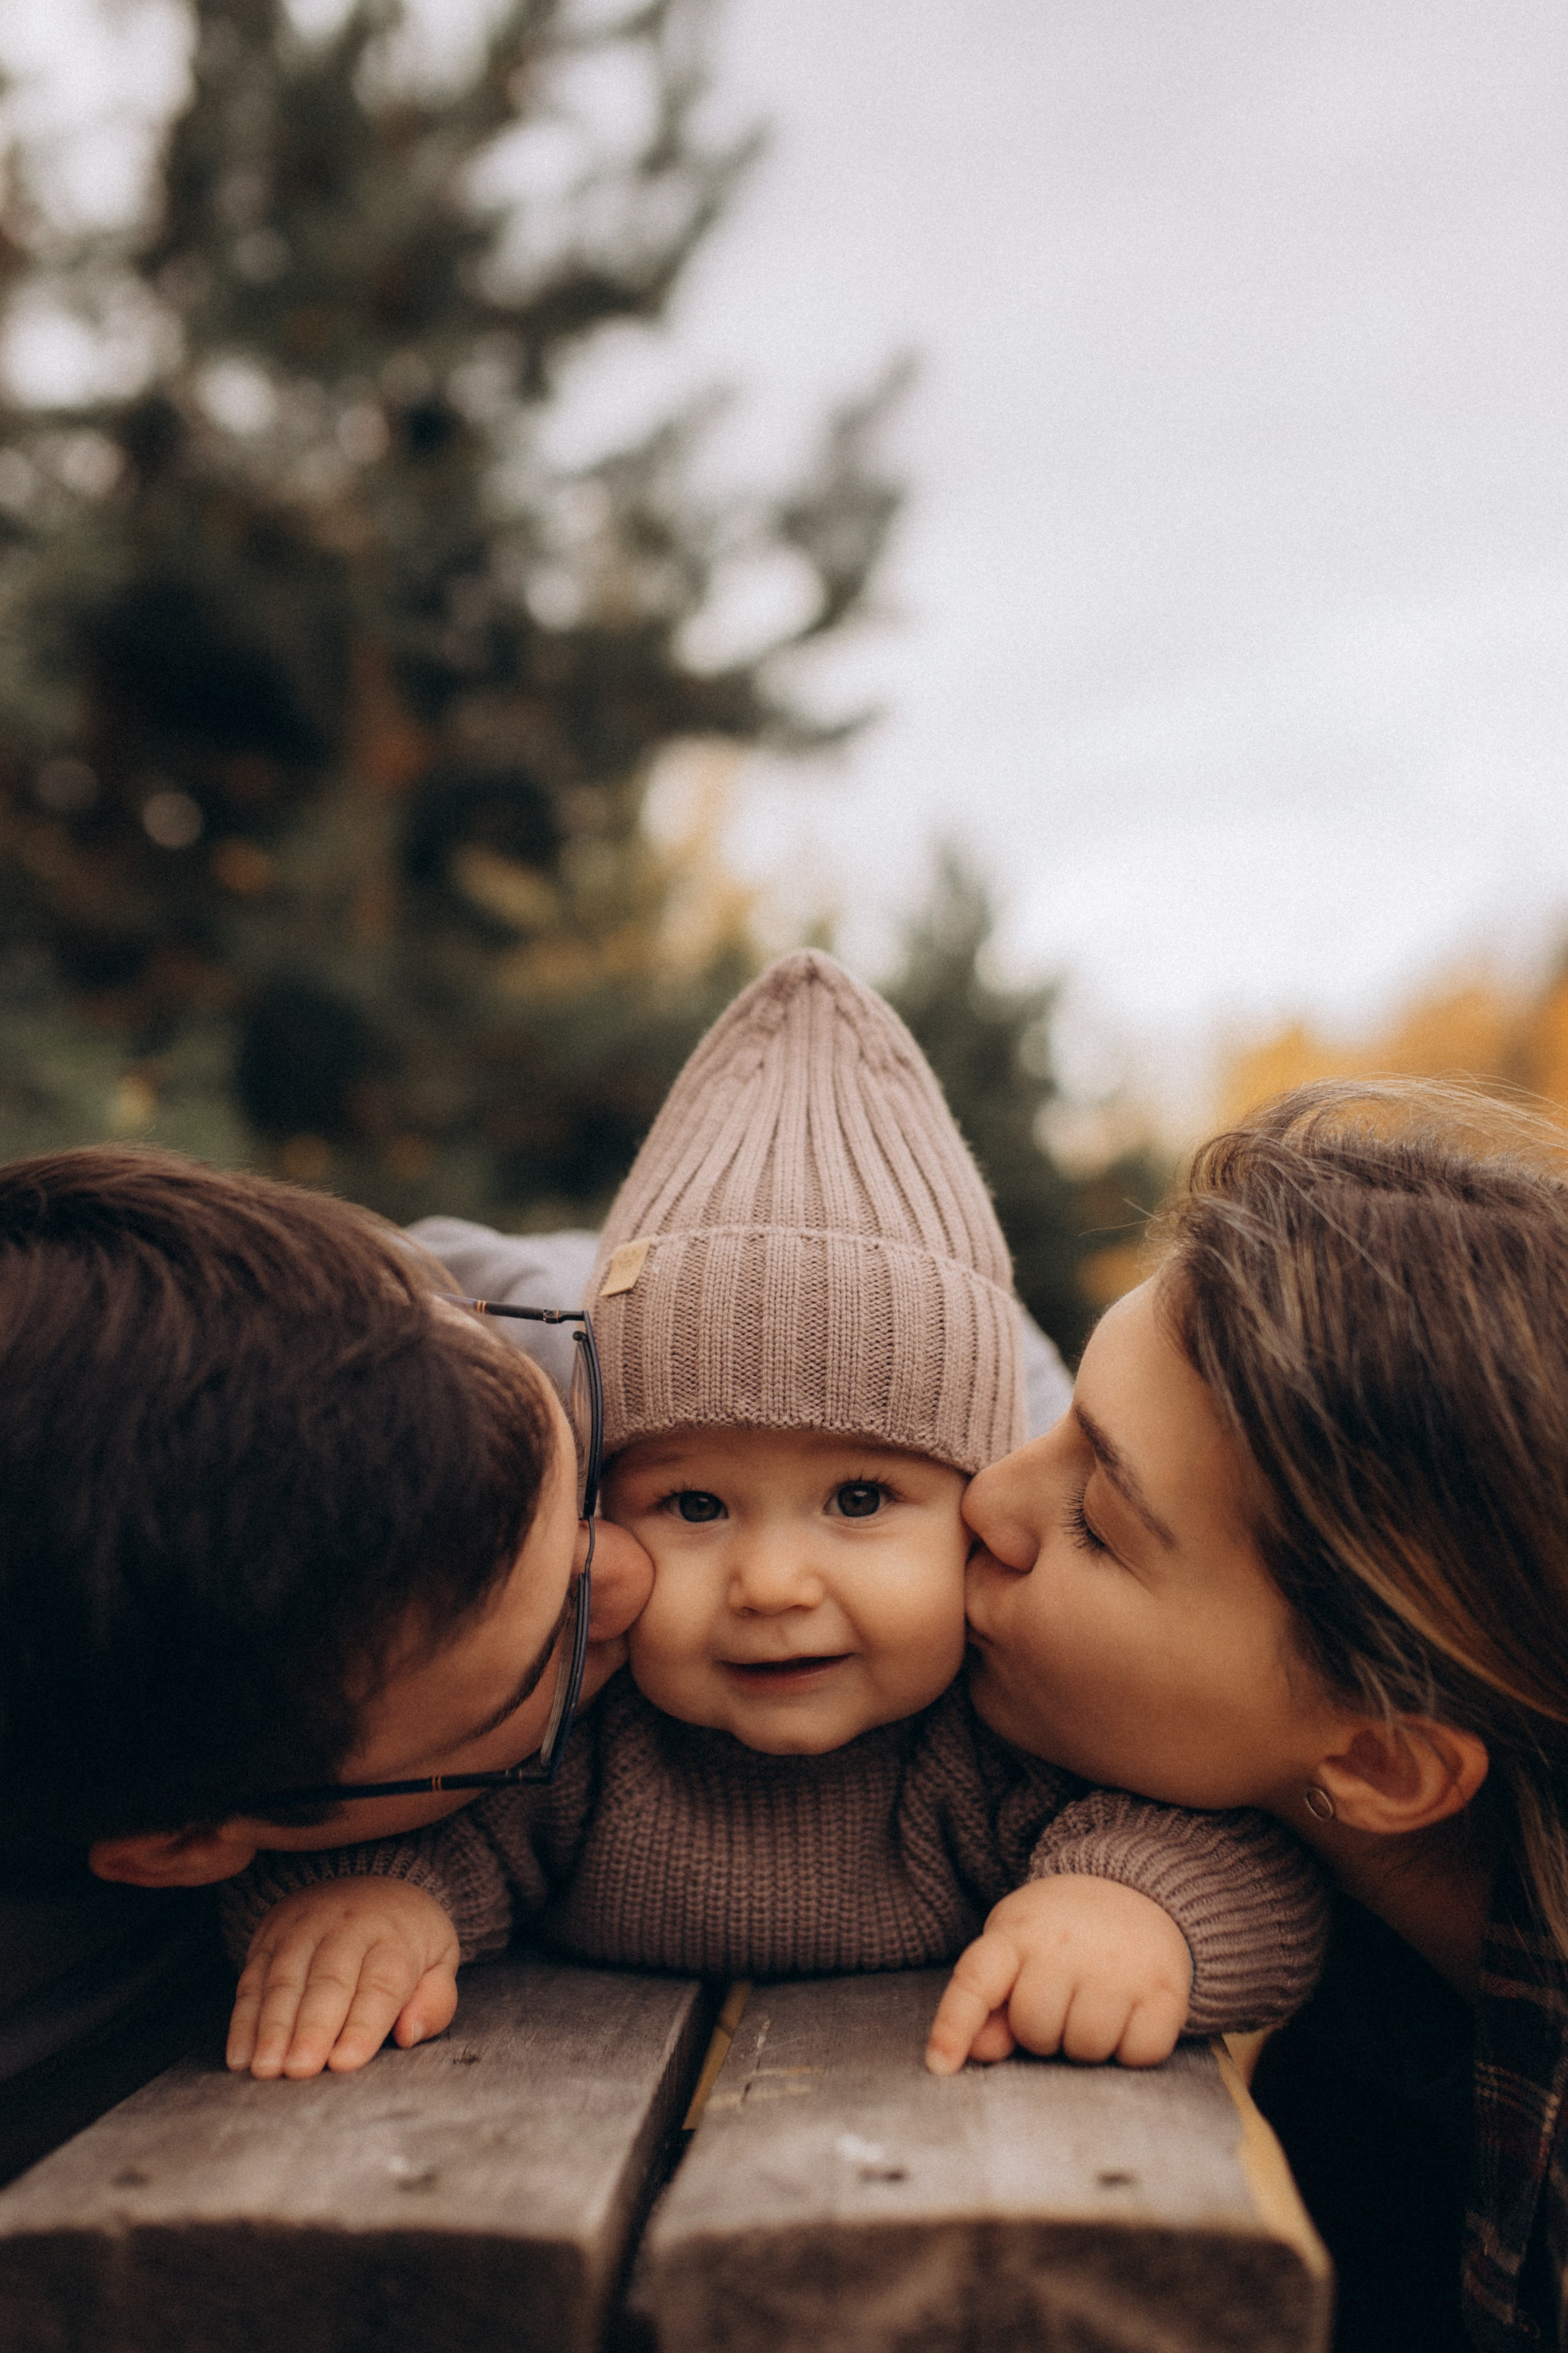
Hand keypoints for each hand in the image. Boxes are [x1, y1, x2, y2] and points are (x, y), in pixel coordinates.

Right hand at [226, 1880, 460, 2079]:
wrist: (374, 1882)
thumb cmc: (408, 1940)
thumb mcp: (440, 1961)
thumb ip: (434, 2001)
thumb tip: (408, 2034)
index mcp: (394, 1936)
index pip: (380, 1984)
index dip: (363, 2026)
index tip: (345, 2063)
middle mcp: (347, 1925)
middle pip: (328, 1979)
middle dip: (311, 2028)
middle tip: (299, 2070)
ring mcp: (304, 1925)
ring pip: (284, 1977)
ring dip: (272, 2026)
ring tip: (265, 2069)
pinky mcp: (270, 1933)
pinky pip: (252, 1977)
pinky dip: (244, 2019)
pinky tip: (240, 2056)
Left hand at [925, 1875, 1192, 2074]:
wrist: (1135, 1890)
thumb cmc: (1061, 1936)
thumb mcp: (1016, 1950)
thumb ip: (990, 2003)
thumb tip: (980, 2052)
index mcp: (1018, 1933)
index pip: (976, 1979)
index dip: (954, 2025)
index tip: (939, 2066)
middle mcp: (1067, 1945)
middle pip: (1035, 2031)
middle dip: (1042, 2033)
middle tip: (1060, 2001)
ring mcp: (1119, 1965)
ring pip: (1086, 2049)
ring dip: (1086, 2044)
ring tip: (1093, 2005)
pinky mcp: (1165, 1989)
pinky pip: (1138, 2055)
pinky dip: (1132, 2050)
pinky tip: (1130, 2014)